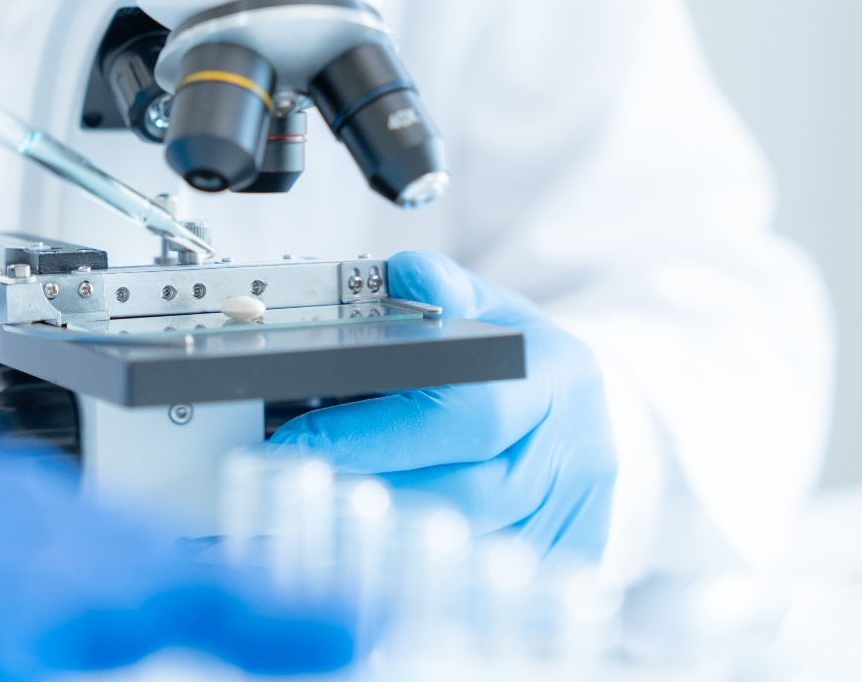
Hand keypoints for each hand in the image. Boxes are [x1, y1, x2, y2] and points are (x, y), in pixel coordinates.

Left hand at [269, 252, 617, 559]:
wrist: (576, 406)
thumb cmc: (518, 356)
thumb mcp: (485, 306)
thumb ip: (442, 289)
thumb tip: (411, 273)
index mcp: (552, 375)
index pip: (467, 414)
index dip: (377, 435)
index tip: (299, 444)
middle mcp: (574, 448)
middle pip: (466, 495)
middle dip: (367, 497)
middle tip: (285, 497)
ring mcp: (573, 512)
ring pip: (470, 548)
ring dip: (384, 547)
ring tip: (309, 532)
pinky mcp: (567, 556)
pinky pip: (491, 588)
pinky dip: (424, 583)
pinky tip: (366, 573)